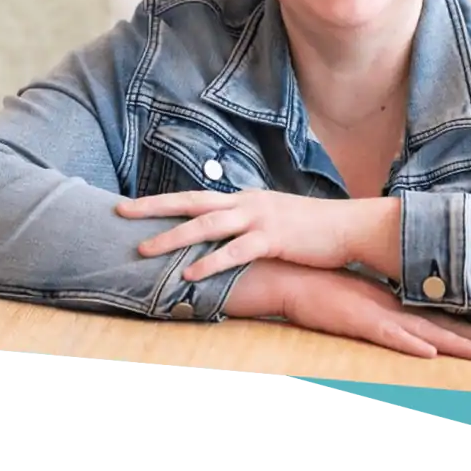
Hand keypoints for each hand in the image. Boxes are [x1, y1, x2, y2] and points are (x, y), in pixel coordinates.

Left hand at [117, 189, 374, 280]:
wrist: (349, 227)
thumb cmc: (312, 229)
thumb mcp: (274, 220)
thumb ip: (248, 225)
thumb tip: (224, 236)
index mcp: (245, 198)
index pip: (196, 197)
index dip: (163, 201)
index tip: (132, 205)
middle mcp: (247, 202)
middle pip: (192, 202)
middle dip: (154, 207)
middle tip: (121, 211)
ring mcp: (260, 218)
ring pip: (207, 225)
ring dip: (174, 236)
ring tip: (144, 248)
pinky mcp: (273, 238)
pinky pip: (236, 251)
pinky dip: (211, 261)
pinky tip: (190, 273)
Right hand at [278, 264, 470, 360]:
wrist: (292, 275)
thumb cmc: (326, 291)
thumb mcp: (364, 303)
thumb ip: (388, 314)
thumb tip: (415, 329)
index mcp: (401, 305)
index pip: (448, 320)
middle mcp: (398, 307)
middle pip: (449, 326)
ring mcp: (379, 312)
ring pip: (427, 330)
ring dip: (458, 343)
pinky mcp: (357, 318)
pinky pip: (387, 333)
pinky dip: (409, 342)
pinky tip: (429, 350)